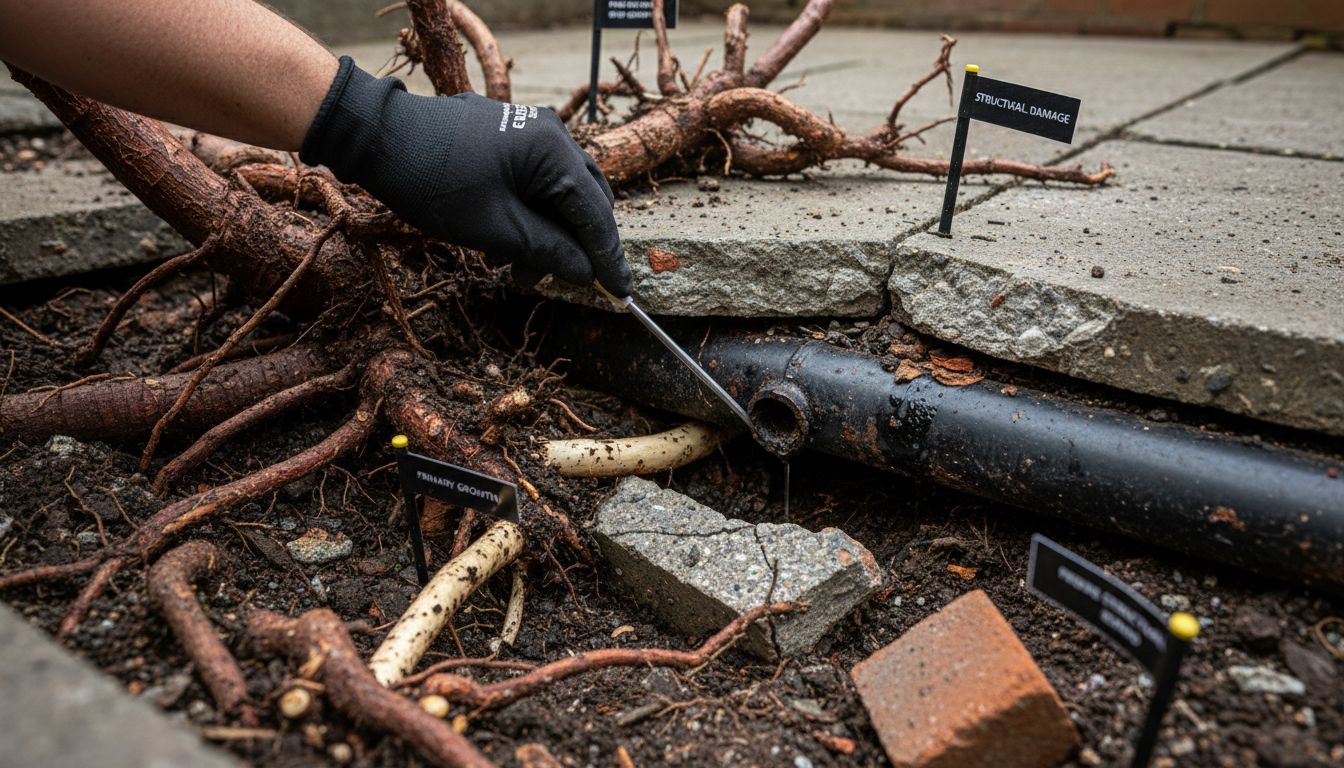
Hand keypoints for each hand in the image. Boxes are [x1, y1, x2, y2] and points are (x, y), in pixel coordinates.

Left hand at [300, 57, 631, 295]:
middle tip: (559, 282)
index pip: (596, 213)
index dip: (607, 257)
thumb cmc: (433, 180)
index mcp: (554, 150)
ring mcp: (528, 132)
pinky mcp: (507, 138)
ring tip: (513, 268)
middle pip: (584, 201)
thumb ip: (548, 252)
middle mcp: (550, 134)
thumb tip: (585, 272)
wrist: (376, 136)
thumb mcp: (495, 229)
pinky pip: (535, 182)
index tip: (620, 292)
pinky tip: (503, 243)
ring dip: (547, 235)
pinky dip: (529, 216)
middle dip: (573, 247)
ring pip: (558, 195)